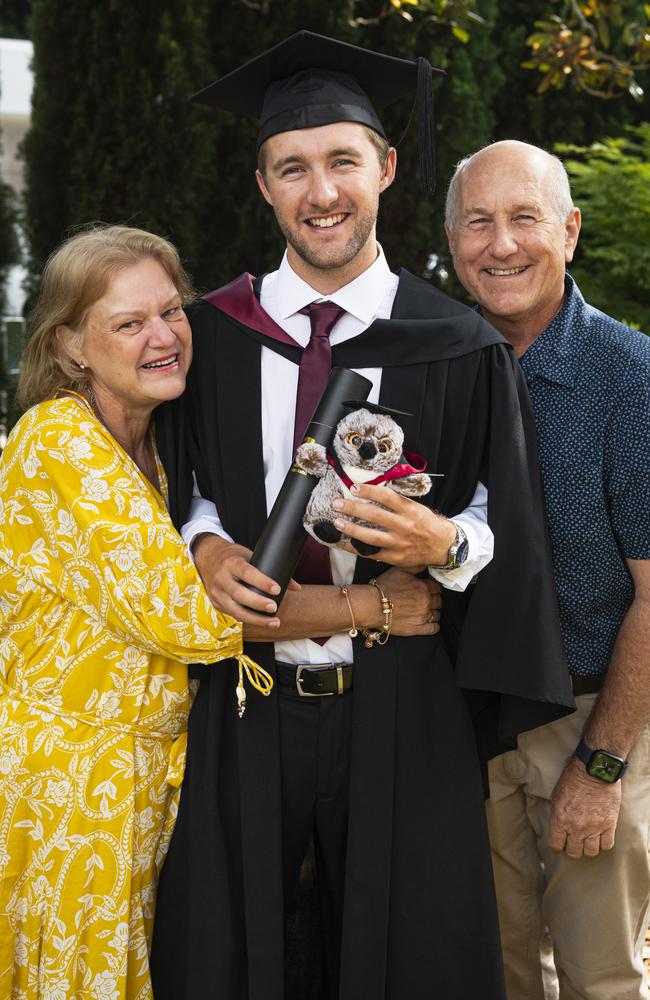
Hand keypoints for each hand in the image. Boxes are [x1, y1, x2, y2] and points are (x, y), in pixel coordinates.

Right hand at [193, 533, 298, 627]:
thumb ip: (271, 570)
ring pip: (235, 610)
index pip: (247, 573)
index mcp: (231, 563)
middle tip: (274, 608)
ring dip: (255, 619)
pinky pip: (232, 614)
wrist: (207, 557)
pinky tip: (261, 622)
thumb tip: (295, 587)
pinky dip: (248, 619)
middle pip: (239, 594)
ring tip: (274, 622)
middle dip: (258, 603)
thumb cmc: (233, 556)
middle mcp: (221, 578)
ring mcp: (216, 592)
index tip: (277, 589)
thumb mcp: (250, 555)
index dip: (262, 582)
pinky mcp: (216, 602)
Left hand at [332, 484, 455, 565]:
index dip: (369, 491)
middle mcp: (405, 527)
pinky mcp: (396, 558)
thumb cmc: (425, 523)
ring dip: (352, 529)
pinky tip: (343, 542)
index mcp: (410, 510)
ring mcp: (400, 544)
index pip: (387, 497)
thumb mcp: (416, 507)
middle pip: (375, 516)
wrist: (442, 545)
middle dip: (354, 509)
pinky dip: (356, 548)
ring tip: (337, 522)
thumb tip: (371, 492)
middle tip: (337, 504)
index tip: (353, 487)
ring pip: (372, 537)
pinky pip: (372, 553)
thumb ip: (397, 502)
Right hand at [374, 566, 441, 636]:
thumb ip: (416, 567)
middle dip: (434, 600)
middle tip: (426, 600)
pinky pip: (434, 629)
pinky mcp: (417, 628)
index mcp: (424, 586)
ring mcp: (423, 616)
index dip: (433, 588)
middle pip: (439, 601)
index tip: (429, 589)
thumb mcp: (400, 570)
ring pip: (438, 614)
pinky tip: (429, 623)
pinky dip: (434, 626)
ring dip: (434, 612)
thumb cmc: (384, 588)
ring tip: (426, 611)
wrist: (372, 605)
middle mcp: (426, 601)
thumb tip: (426, 565)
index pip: (437, 587)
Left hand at [548, 756, 621, 857]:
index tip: (560, 844)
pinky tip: (600, 836)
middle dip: (573, 849)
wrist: (594, 770)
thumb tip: (557, 828)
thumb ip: (557, 815)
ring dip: (588, 847)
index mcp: (560, 820)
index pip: (556, 846)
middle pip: (574, 852)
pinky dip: (603, 843)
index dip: (558, 847)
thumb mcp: (556, 796)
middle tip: (575, 842)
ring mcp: (594, 827)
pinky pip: (607, 845)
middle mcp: (576, 827)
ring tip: (588, 840)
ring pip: (591, 852)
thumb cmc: (573, 779)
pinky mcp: (609, 824)